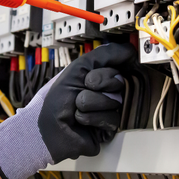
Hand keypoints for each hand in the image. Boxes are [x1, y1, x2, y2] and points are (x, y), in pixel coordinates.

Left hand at [0, 43, 136, 178]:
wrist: (47, 127)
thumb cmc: (57, 96)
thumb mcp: (79, 67)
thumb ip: (105, 54)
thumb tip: (131, 50)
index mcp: (100, 74)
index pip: (120, 64)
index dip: (107, 68)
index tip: (92, 74)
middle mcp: (107, 90)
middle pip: (119, 81)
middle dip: (96, 83)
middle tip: (82, 88)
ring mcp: (109, 109)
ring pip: (115, 100)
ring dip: (90, 102)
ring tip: (77, 107)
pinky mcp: (110, 128)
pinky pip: (112, 118)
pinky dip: (92, 118)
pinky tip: (81, 121)